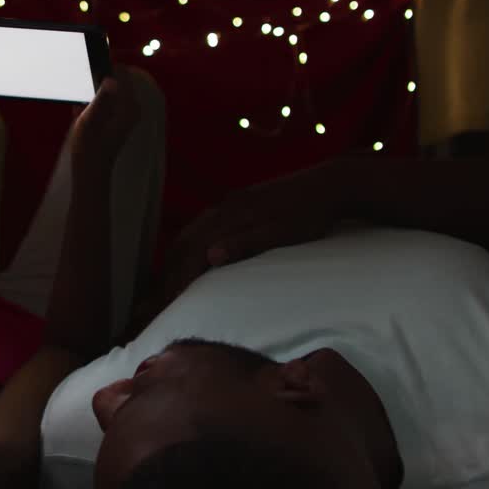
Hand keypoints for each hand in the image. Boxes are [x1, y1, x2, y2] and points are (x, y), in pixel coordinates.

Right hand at [68, 69, 140, 177]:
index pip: (121, 72)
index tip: (88, 66)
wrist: (90, 170)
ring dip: (93, 94)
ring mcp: (125, 114)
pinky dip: (93, 103)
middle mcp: (131, 108)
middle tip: (81, 94)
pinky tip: (82, 114)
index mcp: (128, 106)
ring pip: (108, 91)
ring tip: (82, 107)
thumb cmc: (88, 147)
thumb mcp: (90, 119)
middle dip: (96, 81)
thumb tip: (111, 79)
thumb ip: (101, 97)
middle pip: (115, 80)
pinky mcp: (117, 119)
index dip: (104, 66)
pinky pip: (106, 102)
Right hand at [158, 161, 347, 303]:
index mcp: (232, 216)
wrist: (328, 185)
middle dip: (168, 272)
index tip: (169, 304)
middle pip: (183, 241)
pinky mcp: (236, 203)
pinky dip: (187, 246)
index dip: (178, 279)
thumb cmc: (309, 216)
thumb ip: (245, 244)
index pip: (193, 251)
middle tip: (159, 300)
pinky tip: (190, 258)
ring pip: (189, 233)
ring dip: (174, 260)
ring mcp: (229, 204)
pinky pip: (200, 226)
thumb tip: (210, 256)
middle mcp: (224, 208)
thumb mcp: (281, 234)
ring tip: (166, 284)